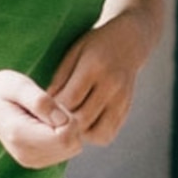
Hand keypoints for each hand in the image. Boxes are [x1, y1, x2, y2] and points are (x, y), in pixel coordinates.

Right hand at [0, 70, 82, 168]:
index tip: (51, 105)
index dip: (66, 118)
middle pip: (71, 145)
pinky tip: (44, 125)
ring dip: (66, 130)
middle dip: (68, 124)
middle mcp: (26, 155)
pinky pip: (66, 150)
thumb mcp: (19, 85)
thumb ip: (40, 101)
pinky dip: (62, 136)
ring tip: (43, 116)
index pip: (64, 138)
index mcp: (20, 136)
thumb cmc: (3, 90)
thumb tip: (63, 120)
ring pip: (72, 149)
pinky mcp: (37, 162)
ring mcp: (31, 161)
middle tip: (48, 109)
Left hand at [45, 13, 149, 146]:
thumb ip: (60, 78)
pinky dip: (93, 134)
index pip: (71, 99)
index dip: (55, 108)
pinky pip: (108, 133)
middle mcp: (112, 85)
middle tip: (56, 117)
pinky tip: (85, 124)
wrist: (129, 43)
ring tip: (70, 122)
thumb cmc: (95, 46)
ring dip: (80, 132)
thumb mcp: (74, 52)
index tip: (48, 106)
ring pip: (97, 132)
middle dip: (66, 121)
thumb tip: (48, 105)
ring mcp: (122, 100)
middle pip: (83, 117)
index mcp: (95, 67)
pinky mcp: (126, 110)